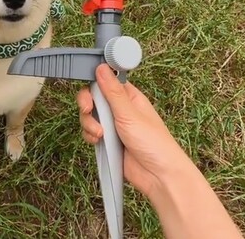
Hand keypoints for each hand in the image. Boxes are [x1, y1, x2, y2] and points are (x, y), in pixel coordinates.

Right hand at [77, 64, 191, 196]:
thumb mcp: (130, 114)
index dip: (94, 83)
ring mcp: (113, 125)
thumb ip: (112, 91)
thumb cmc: (154, 143)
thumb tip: (102, 68)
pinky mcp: (107, 141)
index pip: (106, 81)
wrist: (157, 175)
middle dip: (87, 104)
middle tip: (88, 110)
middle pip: (93, 98)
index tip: (89, 89)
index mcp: (129, 97)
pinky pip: (90, 132)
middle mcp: (120, 109)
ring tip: (100, 134)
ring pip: (89, 116)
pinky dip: (90, 136)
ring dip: (89, 123)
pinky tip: (99, 141)